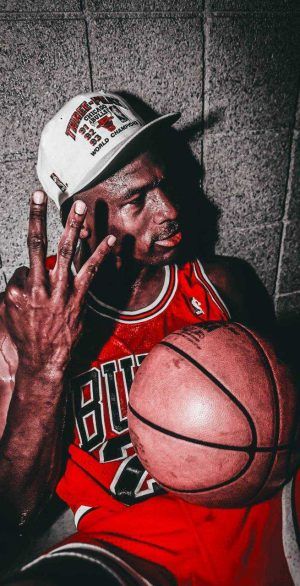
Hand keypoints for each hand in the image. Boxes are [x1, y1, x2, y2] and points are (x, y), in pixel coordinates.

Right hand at [4, 190, 115, 373]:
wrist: (44, 361)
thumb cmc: (27, 338)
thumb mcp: (9, 312)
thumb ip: (15, 290)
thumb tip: (25, 274)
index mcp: (19, 288)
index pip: (24, 265)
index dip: (29, 276)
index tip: (34, 290)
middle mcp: (38, 285)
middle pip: (36, 243)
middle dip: (37, 216)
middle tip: (40, 194)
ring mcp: (61, 290)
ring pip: (66, 251)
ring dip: (73, 226)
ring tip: (80, 206)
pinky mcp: (79, 297)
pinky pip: (91, 271)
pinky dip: (101, 254)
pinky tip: (111, 239)